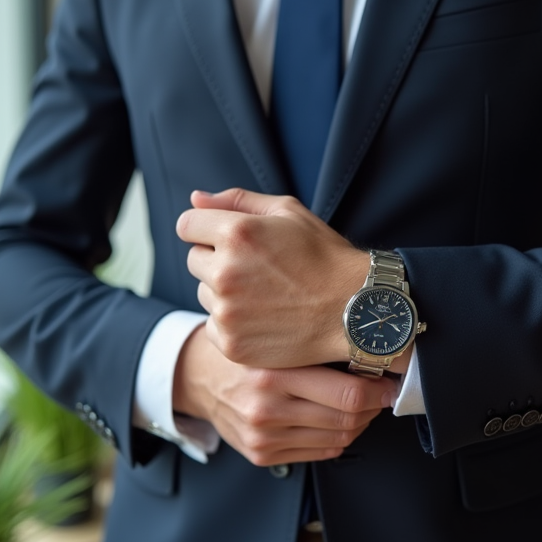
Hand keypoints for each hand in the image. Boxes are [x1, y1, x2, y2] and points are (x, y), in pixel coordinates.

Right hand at [173, 325, 396, 465]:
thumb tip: (369, 354)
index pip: (346, 393)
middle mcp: (266, 409)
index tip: (390, 382)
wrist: (198, 377)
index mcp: (271, 373)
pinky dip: (337, 437)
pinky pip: (320, 452)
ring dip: (359, 423)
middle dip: (373, 407)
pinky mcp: (262, 455)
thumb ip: (314, 346)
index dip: (379, 390)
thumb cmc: (242, 352)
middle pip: (346, 419)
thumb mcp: (273, 338)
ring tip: (361, 404)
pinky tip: (335, 419)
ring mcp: (263, 437)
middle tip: (382, 392)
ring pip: (338, 439)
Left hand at [176, 188, 367, 368]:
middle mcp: (225, 272)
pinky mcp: (231, 343)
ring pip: (204, 293)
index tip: (229, 240)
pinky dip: (231, 323)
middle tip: (257, 269)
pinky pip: (212, 326)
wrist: (354, 309)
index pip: (187, 225)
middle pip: (194, 260)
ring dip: (223, 292)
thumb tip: (195, 198)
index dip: (207, 229)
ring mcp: (227, 311)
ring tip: (264, 294)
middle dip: (217, 260)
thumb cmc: (323, 256)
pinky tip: (263, 318)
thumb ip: (236, 200)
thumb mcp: (288, 212)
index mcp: (236, 233)